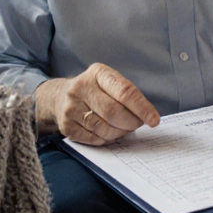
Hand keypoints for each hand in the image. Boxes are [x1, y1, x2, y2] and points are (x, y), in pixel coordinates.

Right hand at [34, 63, 160, 144]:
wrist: (58, 97)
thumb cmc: (94, 90)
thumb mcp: (109, 82)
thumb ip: (127, 95)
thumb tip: (147, 116)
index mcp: (98, 73)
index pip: (124, 91)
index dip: (142, 108)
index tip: (154, 120)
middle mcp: (81, 87)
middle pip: (113, 112)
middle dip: (130, 123)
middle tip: (136, 125)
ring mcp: (71, 107)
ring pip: (103, 128)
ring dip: (119, 133)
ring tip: (122, 129)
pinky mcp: (66, 125)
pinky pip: (92, 139)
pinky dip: (105, 140)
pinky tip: (108, 134)